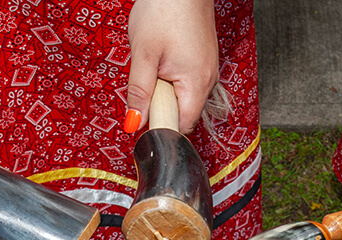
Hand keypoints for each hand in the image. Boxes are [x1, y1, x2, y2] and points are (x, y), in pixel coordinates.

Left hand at [126, 0, 218, 133]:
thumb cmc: (165, 10)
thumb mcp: (143, 54)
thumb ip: (139, 92)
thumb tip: (134, 122)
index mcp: (196, 84)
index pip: (181, 126)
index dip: (160, 124)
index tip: (144, 112)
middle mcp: (208, 81)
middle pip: (182, 112)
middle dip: (161, 104)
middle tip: (148, 78)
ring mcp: (208, 70)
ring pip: (183, 96)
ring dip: (166, 89)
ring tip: (156, 63)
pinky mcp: (204, 61)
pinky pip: (187, 81)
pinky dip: (172, 76)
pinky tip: (164, 57)